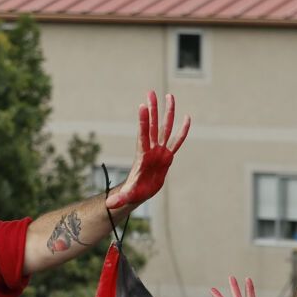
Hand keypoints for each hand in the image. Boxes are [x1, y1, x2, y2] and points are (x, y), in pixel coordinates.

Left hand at [108, 90, 190, 211]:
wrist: (140, 191)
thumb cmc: (134, 192)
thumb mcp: (128, 196)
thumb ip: (120, 198)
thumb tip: (110, 204)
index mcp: (143, 155)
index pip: (144, 136)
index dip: (144, 122)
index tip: (143, 106)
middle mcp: (151, 149)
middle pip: (153, 126)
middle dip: (153, 109)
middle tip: (151, 92)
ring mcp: (160, 150)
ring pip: (165, 128)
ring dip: (167, 112)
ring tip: (169, 95)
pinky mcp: (167, 156)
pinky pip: (177, 141)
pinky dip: (182, 131)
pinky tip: (187, 118)